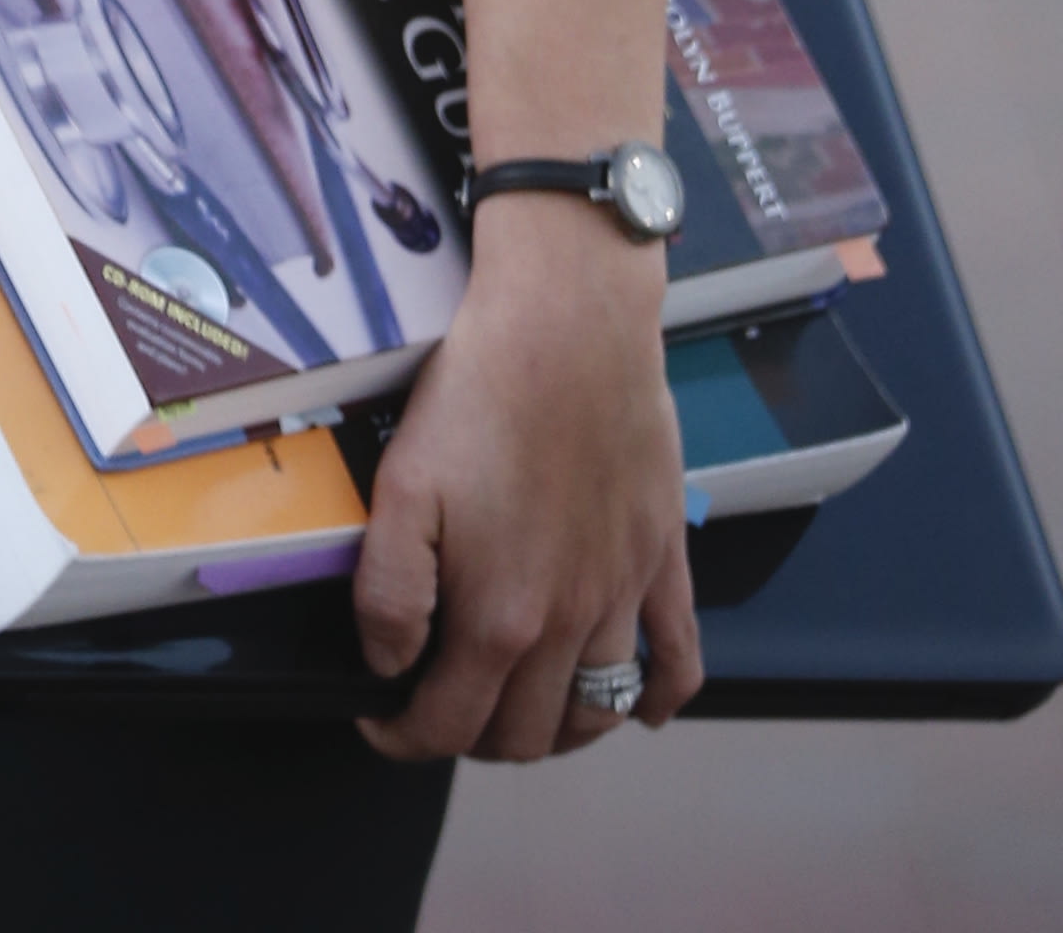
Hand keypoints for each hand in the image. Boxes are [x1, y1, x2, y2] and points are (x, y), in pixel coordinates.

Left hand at [350, 208, 700, 760]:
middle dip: (474, 738)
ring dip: (556, 731)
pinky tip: (640, 708)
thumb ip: (389, 593)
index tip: (382, 721)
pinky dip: (661, 700)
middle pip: (526, 736)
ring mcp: (624, 595)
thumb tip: (391, 667)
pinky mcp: (663, 558)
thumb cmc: (481, 395)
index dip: (404, 738)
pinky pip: (680, 661)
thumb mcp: (401, 486)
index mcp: (501, 616)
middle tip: (442, 703)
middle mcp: (569, 623)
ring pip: (598, 713)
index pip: (450, 726)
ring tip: (519, 708)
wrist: (569, 324)